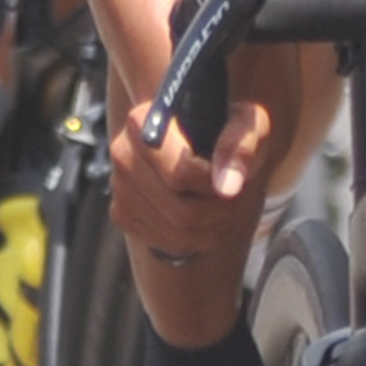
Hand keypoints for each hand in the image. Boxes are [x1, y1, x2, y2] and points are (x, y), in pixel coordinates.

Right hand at [107, 93, 277, 263]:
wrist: (200, 134)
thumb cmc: (225, 125)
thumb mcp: (246, 123)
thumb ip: (240, 145)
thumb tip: (228, 186)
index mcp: (143, 122)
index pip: (182, 175)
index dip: (217, 186)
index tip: (236, 179)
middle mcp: (123, 154)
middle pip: (183, 213)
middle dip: (222, 213)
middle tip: (239, 199)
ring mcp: (119, 187)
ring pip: (179, 234)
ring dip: (216, 228)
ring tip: (229, 207)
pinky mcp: (122, 214)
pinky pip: (169, 244)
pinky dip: (199, 238)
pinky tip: (207, 216)